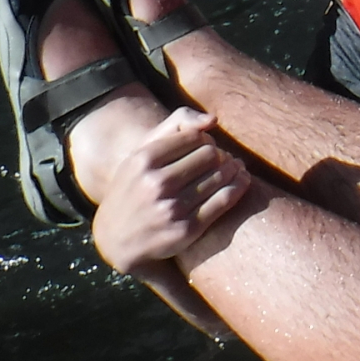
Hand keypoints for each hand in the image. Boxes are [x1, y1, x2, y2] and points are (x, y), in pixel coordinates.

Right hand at [89, 109, 248, 274]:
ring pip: (221, 176)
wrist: (117, 239)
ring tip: (235, 168)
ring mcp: (172, 208)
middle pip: (211, 155)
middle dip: (221, 155)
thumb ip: (176, 125)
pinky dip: (239, 186)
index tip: (205, 148)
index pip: (195, 137)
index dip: (206, 140)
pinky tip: (242, 180)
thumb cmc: (134, 188)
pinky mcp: (187, 229)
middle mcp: (156, 184)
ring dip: (234, 169)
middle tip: (222, 160)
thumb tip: (213, 121)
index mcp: (143, 160)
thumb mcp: (141, 154)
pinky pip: (225, 199)